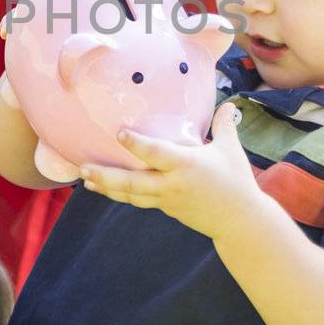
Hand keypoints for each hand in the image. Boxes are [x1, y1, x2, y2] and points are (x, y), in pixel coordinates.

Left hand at [79, 103, 261, 241]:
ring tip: (85, 180)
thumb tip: (229, 103)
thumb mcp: (231, 150)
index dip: (137, 144)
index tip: (119, 134)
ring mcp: (166, 199)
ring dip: (106, 188)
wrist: (239, 221)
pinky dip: (121, 195)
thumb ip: (224, 125)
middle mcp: (172, 184)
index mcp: (187, 165)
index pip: (157, 154)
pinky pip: (138, 200)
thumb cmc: (236, 182)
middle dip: (106, 176)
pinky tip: (105, 188)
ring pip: (130, 195)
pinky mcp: (165, 208)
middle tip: (84, 168)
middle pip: (133, 183)